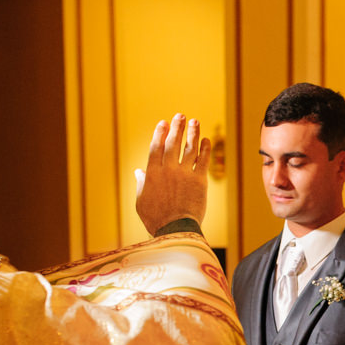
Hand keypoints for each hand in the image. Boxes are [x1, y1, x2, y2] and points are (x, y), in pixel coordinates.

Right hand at [135, 114, 209, 235]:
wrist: (175, 229)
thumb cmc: (156, 218)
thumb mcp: (142, 201)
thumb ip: (141, 184)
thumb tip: (138, 172)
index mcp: (152, 173)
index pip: (156, 147)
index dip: (160, 133)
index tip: (163, 123)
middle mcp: (168, 170)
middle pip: (173, 143)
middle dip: (177, 128)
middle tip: (181, 116)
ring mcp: (184, 174)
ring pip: (189, 148)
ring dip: (193, 133)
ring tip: (195, 122)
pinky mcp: (199, 181)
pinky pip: (203, 161)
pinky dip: (205, 149)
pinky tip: (206, 140)